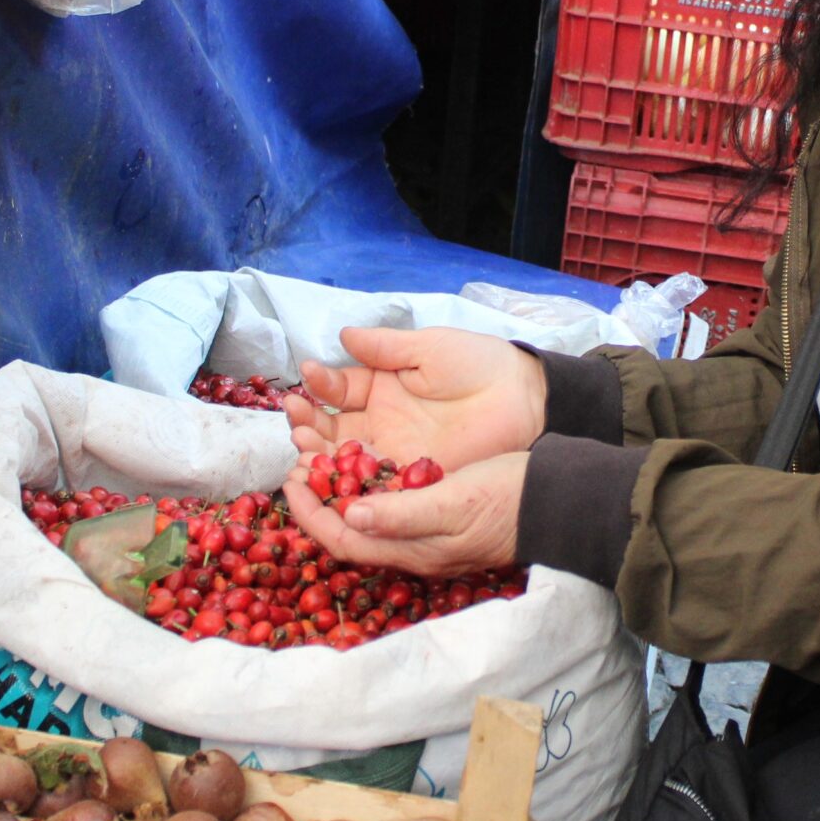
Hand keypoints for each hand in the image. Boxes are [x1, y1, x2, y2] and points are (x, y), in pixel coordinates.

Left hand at [283, 450, 525, 576]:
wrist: (555, 498)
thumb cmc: (507, 498)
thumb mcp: (452, 501)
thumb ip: (401, 512)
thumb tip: (351, 516)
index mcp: (412, 550)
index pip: (343, 540)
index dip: (312, 514)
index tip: (293, 478)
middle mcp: (413, 547)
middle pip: (350, 532)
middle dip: (321, 501)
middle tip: (300, 463)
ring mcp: (427, 534)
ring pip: (368, 518)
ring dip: (341, 492)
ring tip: (324, 458)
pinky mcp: (441, 515)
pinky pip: (389, 507)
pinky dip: (368, 486)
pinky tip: (366, 464)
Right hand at [284, 325, 547, 471]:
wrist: (523, 397)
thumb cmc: (478, 364)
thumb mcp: (428, 348)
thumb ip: (385, 347)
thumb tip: (344, 335)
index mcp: (381, 386)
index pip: (338, 389)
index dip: (320, 385)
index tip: (306, 378)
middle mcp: (380, 422)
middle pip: (332, 428)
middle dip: (309, 423)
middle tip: (295, 418)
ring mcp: (393, 452)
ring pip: (344, 458)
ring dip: (319, 452)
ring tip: (301, 445)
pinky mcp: (411, 478)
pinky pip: (374, 485)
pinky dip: (350, 483)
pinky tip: (329, 477)